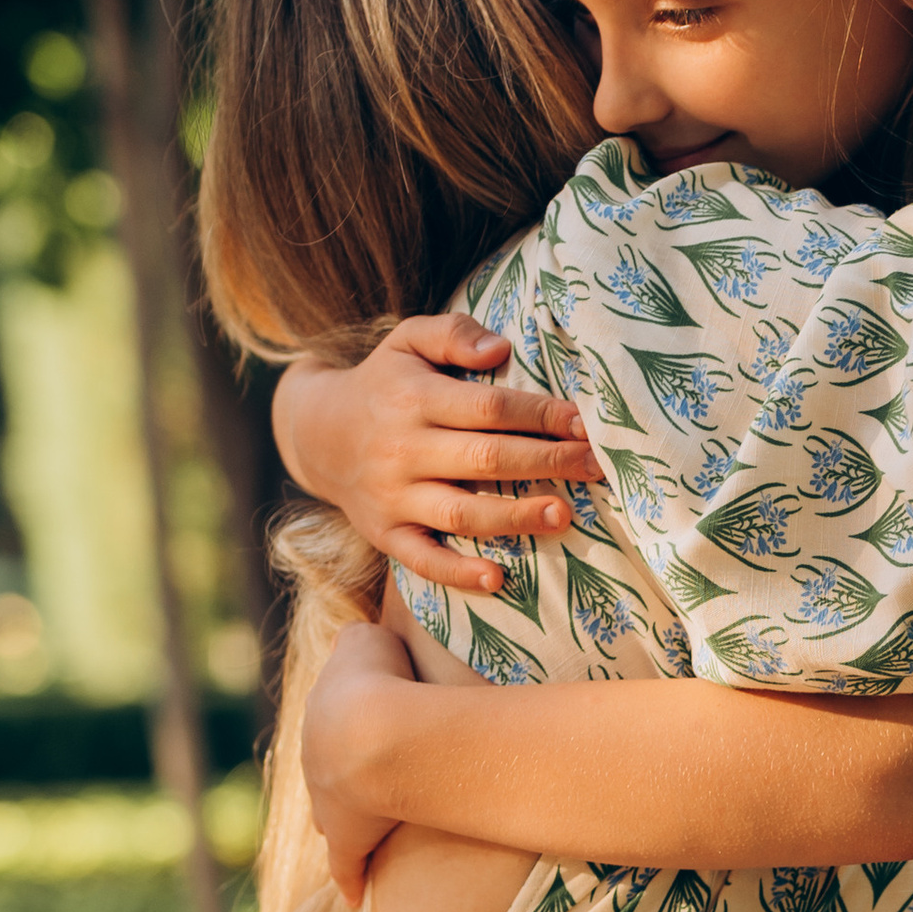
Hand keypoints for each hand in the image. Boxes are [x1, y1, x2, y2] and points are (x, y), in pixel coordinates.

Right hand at [275, 312, 604, 594]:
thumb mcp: (408, 341)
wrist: (316, 434)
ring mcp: (393, 497)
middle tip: (596, 466)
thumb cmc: (385, 383)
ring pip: (459, 513)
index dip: (539, 415)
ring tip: (564, 514)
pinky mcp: (385, 534)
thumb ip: (452, 333)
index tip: (583, 423)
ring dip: (514, 518)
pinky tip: (499, 578)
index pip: (488, 408)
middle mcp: (402, 449)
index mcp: (414, 399)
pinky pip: (422, 560)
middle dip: (546, 462)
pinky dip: (458, 573)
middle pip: (484, 459)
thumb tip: (501, 349)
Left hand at [301, 620, 416, 901]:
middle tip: (363, 781)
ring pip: (330, 814)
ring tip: (365, 826)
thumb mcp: (365, 639)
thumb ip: (359, 639)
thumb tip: (361, 639)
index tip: (361, 737)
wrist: (373, 730)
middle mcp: (313, 760)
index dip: (347, 730)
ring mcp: (326, 802)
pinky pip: (347, 864)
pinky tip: (355, 897)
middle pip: (324, 770)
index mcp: (321, 716)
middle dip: (339, 775)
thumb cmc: (378, 679)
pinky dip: (351, 880)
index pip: (329, 725)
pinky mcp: (346, 838)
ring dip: (344, 819)